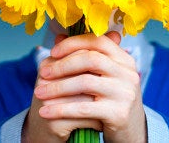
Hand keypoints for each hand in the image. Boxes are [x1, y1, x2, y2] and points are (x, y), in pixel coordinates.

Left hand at [27, 32, 146, 142]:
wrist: (130, 132)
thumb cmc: (111, 100)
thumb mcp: (102, 77)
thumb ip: (83, 57)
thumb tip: (58, 37)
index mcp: (124, 59)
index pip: (97, 41)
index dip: (73, 43)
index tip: (52, 51)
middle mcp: (128, 73)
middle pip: (90, 59)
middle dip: (62, 65)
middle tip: (42, 73)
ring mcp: (125, 93)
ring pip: (85, 83)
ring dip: (57, 87)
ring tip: (38, 93)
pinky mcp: (118, 114)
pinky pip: (83, 108)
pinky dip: (60, 109)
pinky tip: (45, 112)